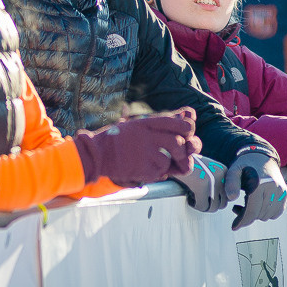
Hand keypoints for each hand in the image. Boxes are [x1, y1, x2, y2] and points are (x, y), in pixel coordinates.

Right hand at [73, 107, 200, 186]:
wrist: (97, 154)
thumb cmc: (119, 139)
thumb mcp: (139, 124)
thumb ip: (163, 122)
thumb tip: (189, 114)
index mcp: (147, 123)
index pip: (179, 124)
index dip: (188, 129)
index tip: (186, 134)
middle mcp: (147, 136)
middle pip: (178, 143)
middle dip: (181, 151)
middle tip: (175, 154)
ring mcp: (145, 153)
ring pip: (169, 159)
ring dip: (166, 162)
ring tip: (154, 161)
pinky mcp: (143, 168)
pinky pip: (160, 172)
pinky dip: (157, 172)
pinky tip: (144, 167)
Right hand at [170, 155, 228, 212]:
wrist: (173, 157)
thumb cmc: (188, 165)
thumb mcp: (207, 169)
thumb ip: (216, 182)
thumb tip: (222, 203)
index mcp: (223, 170)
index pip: (228, 196)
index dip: (215, 199)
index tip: (205, 195)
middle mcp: (220, 175)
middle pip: (222, 203)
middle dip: (209, 205)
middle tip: (198, 199)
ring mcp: (211, 180)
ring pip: (212, 207)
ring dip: (202, 206)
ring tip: (193, 198)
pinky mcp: (200, 185)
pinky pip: (202, 206)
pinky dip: (194, 204)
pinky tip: (188, 197)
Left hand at [225, 149, 286, 229]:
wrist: (262, 156)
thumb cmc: (246, 164)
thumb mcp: (234, 170)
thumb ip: (231, 183)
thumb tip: (231, 198)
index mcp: (260, 183)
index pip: (252, 211)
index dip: (242, 221)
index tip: (234, 227)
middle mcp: (273, 188)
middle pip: (259, 215)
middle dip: (246, 216)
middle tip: (237, 207)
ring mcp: (281, 191)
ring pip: (267, 215)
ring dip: (256, 214)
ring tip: (247, 204)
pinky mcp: (285, 194)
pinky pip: (276, 212)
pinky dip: (266, 213)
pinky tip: (258, 204)